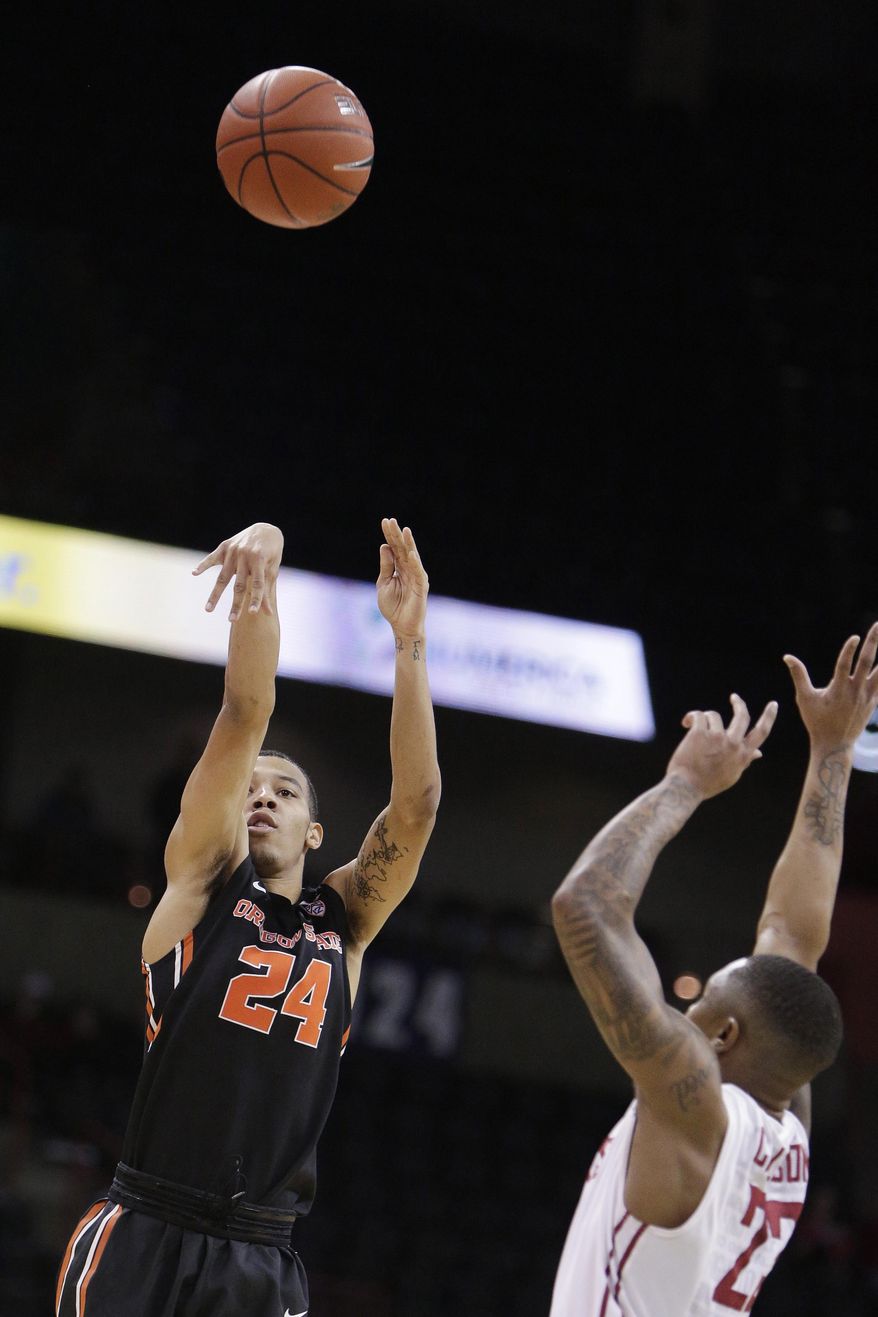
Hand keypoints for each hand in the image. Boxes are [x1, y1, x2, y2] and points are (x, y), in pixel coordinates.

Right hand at [192, 523, 283, 620]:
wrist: (266, 529)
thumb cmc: (272, 553)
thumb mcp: (272, 569)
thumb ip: (268, 590)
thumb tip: (269, 614)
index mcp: (260, 560)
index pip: (258, 584)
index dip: (256, 599)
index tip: (253, 614)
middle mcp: (245, 555)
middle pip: (239, 584)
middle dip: (236, 604)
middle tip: (232, 621)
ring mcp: (233, 550)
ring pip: (223, 577)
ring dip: (215, 594)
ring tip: (208, 610)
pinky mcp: (224, 546)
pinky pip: (212, 558)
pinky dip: (203, 565)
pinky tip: (194, 573)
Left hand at [376, 518, 427, 638]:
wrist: (401, 625)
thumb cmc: (393, 606)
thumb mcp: (384, 583)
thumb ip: (386, 566)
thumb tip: (384, 546)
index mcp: (398, 567)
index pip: (394, 547)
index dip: (389, 535)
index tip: (385, 521)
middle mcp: (408, 568)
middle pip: (402, 548)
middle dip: (396, 534)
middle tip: (391, 520)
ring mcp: (416, 576)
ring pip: (412, 556)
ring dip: (408, 543)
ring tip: (404, 530)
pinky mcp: (421, 586)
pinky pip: (418, 572)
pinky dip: (414, 562)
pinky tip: (410, 553)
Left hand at [666, 694, 777, 799]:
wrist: (685, 788)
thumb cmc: (707, 783)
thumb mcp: (732, 774)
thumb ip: (745, 760)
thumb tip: (759, 753)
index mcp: (743, 755)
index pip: (762, 732)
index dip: (769, 716)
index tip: (773, 704)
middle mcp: (732, 744)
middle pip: (742, 716)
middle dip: (739, 704)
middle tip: (734, 698)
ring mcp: (716, 737)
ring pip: (714, 715)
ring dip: (705, 719)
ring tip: (694, 728)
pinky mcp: (699, 733)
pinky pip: (698, 715)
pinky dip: (691, 717)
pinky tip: (686, 723)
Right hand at [784, 622, 877, 752]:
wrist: (835, 744)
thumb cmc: (816, 720)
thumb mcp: (804, 698)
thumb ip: (799, 675)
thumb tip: (787, 657)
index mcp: (838, 689)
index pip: (845, 664)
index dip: (849, 650)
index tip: (855, 637)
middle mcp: (855, 691)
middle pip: (867, 662)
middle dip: (873, 642)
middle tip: (877, 625)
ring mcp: (867, 696)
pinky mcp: (873, 702)